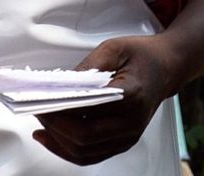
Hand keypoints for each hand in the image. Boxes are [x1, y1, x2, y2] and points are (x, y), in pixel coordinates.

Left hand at [31, 36, 179, 164]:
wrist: (167, 67)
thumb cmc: (142, 56)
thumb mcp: (115, 48)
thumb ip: (88, 66)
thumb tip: (60, 85)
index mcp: (132, 96)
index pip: (88, 113)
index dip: (60, 111)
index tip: (39, 102)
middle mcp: (132, 123)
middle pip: (83, 138)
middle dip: (54, 127)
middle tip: (36, 110)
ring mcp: (129, 136)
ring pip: (85, 152)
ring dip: (58, 141)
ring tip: (40, 125)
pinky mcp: (123, 143)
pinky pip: (91, 155)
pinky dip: (67, 150)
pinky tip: (51, 138)